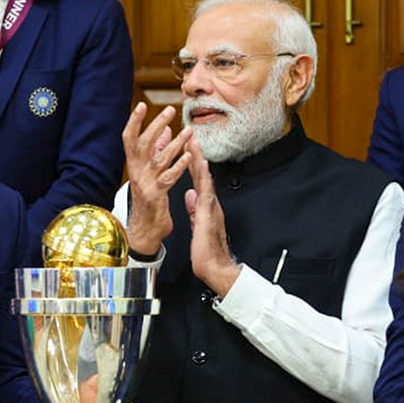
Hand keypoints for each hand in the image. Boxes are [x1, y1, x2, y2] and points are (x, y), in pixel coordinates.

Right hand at [122, 103, 192, 255]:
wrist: (144, 230)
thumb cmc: (149, 200)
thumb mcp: (149, 172)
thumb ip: (157, 150)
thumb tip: (165, 130)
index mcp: (134, 164)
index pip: (129, 139)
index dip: (134, 122)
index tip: (141, 106)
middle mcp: (137, 172)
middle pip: (143, 144)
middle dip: (156, 125)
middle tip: (169, 110)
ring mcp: (145, 183)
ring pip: (159, 159)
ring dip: (175, 144)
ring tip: (188, 132)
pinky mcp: (156, 195)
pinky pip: (168, 178)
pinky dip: (180, 166)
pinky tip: (190, 157)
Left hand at [183, 137, 239, 297]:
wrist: (215, 267)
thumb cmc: (206, 251)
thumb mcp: (197, 224)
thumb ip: (194, 208)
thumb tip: (190, 194)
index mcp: (205, 205)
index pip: (197, 180)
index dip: (192, 163)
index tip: (187, 147)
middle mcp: (209, 203)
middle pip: (202, 174)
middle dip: (196, 155)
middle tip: (191, 135)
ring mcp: (210, 208)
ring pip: (204, 179)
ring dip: (199, 161)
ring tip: (194, 143)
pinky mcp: (209, 215)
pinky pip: (206, 193)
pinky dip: (204, 178)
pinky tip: (203, 166)